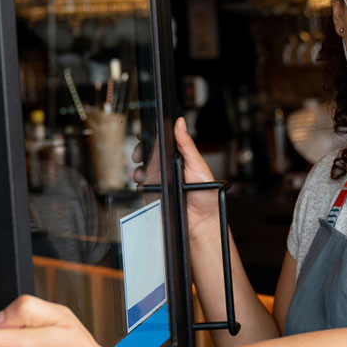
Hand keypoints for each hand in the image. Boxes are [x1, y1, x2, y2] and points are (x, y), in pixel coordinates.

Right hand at [132, 117, 220, 240]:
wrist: (202, 223)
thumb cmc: (207, 196)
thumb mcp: (198, 166)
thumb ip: (187, 145)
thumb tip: (180, 123)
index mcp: (180, 158)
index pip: (163, 142)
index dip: (153, 137)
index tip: (146, 134)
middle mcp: (168, 168)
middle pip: (148, 154)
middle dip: (141, 151)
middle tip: (140, 153)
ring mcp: (160, 181)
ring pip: (142, 169)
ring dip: (139, 169)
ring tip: (143, 172)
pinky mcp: (154, 194)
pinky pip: (142, 186)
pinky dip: (140, 184)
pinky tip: (145, 184)